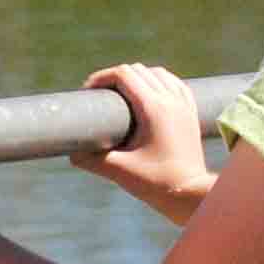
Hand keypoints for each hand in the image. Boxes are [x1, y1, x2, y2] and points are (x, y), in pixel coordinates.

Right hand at [72, 63, 211, 225]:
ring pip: (157, 74)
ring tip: (122, 94)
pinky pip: (174, 84)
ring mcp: (184, 105)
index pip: (123, 74)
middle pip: (138, 70)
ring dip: (137, 77)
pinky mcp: (191, 113)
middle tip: (100, 96)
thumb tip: (71, 153)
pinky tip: (150, 93)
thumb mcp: (118, 171)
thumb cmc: (156, 183)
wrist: (191, 194)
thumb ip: (91, 160)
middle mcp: (171, 100)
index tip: (88, 93)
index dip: (101, 78)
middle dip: (115, 77)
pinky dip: (158, 81)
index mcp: (153, 109)